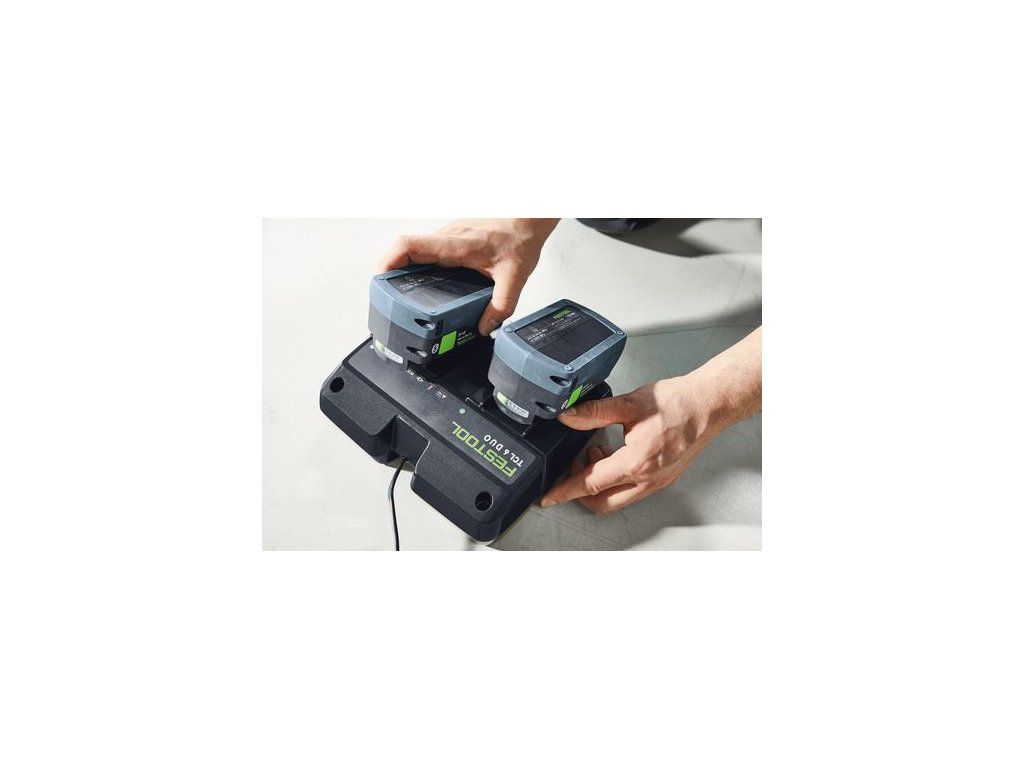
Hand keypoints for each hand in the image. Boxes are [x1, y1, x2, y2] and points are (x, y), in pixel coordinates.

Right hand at [379, 218, 558, 335]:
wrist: (530, 217)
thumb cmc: (521, 236)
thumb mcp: (515, 278)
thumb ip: (501, 306)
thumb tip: (485, 328)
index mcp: (456, 244)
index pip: (410, 245)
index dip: (389, 261)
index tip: (381, 280)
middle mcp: (448, 237)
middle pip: (405, 249)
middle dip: (390, 272)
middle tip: (388, 296)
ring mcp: (449, 236)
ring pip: (415, 249)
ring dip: (403, 268)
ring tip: (401, 295)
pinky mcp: (453, 239)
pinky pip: (427, 250)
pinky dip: (419, 265)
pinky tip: (425, 284)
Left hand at [541, 328, 761, 513]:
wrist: (709, 404)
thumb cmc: (678, 403)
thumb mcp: (629, 404)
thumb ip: (594, 412)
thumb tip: (568, 416)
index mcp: (636, 463)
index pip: (591, 484)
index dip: (565, 491)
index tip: (548, 497)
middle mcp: (647, 479)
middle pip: (603, 502)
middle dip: (581, 491)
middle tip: (572, 467)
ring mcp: (657, 482)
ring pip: (618, 498)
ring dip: (600, 483)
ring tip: (594, 453)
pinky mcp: (664, 478)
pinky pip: (633, 490)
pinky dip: (617, 479)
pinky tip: (614, 454)